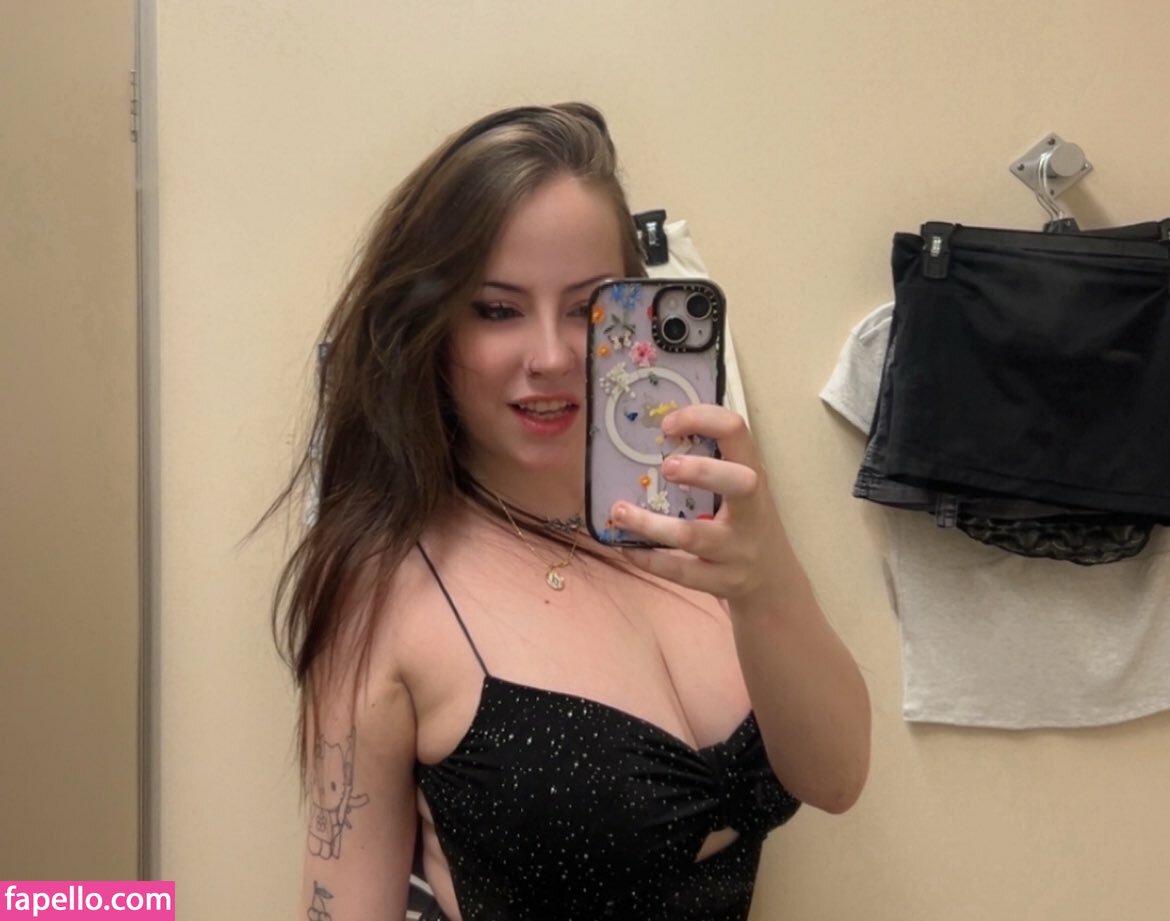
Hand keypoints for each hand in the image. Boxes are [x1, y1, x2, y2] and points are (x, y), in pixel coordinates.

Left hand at [609, 404, 784, 602]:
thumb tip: (653, 432)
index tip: (668, 425)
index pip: (737, 431)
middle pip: (739, 484)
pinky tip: (625, 546)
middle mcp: (752, 511)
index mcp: (754, 475)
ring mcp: (737, 549)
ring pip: (694, 536)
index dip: (703, 419)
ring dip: (650, 524)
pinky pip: (680, 572)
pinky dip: (648, 558)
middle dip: (701, 471)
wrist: (774, 581)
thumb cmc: (746, 522)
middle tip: (665, 467)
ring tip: (619, 511)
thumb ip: (713, 462)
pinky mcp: (721, 582)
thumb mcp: (741, 489)